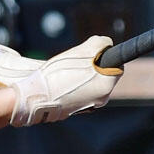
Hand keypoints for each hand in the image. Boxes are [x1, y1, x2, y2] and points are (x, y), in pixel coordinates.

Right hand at [8, 35, 122, 126]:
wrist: (35, 98)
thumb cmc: (58, 74)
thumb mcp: (84, 50)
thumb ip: (101, 44)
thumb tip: (106, 44)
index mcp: (106, 85)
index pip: (117, 66)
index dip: (107, 55)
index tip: (97, 51)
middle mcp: (101, 98)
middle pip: (104, 75)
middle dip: (94, 64)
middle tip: (79, 58)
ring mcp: (88, 105)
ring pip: (92, 82)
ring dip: (84, 73)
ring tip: (67, 69)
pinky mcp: (75, 109)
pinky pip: (81, 91)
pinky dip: (75, 84)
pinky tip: (62, 80)